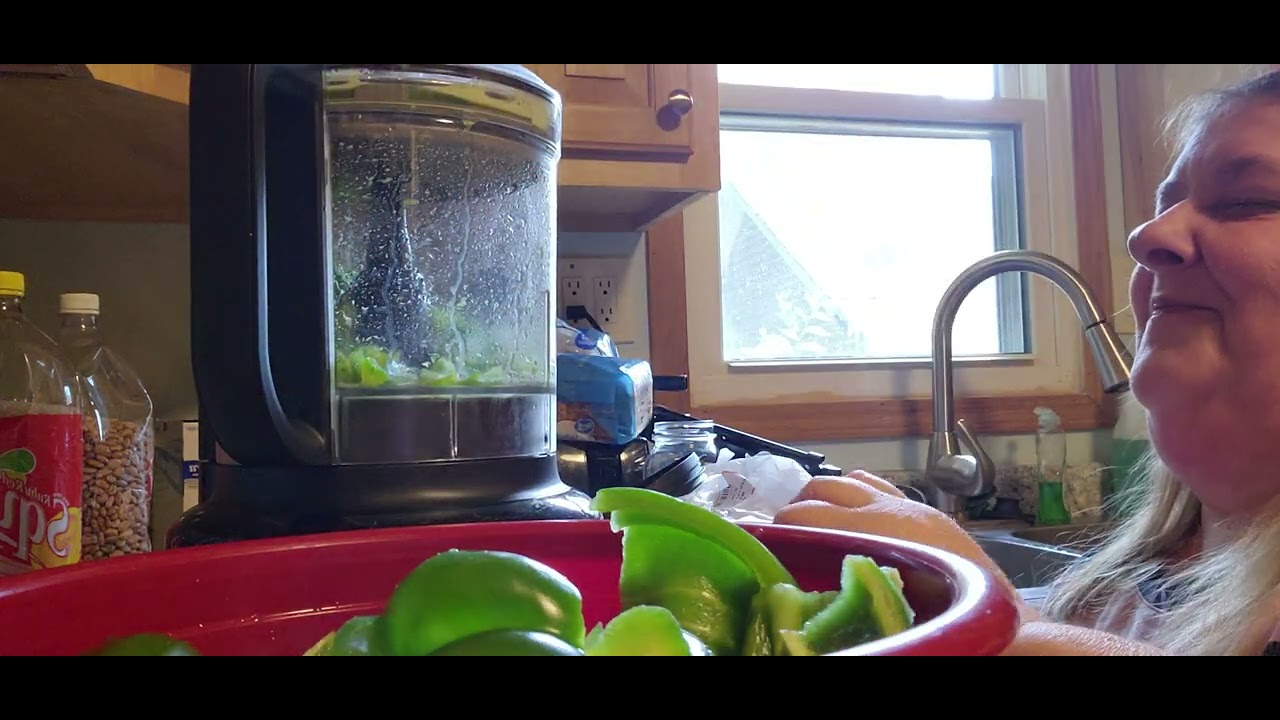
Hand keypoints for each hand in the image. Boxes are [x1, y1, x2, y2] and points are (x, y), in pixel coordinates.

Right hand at [774, 471, 1025, 607]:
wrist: (1004, 621)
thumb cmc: (946, 615)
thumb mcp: (886, 604)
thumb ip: (847, 585)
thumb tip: (798, 588)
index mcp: (883, 528)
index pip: (811, 512)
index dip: (779, 526)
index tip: (762, 543)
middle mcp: (896, 507)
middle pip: (825, 486)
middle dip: (796, 506)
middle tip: (781, 537)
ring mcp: (913, 504)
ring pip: (850, 480)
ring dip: (824, 497)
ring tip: (811, 527)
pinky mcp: (927, 512)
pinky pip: (878, 486)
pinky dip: (854, 495)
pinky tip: (849, 522)